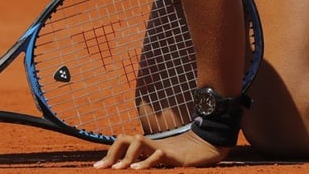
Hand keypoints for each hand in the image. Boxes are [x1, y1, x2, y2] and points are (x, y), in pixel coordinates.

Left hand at [93, 129, 229, 168]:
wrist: (209, 145)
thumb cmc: (187, 154)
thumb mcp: (165, 159)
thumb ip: (150, 160)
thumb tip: (135, 167)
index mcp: (148, 146)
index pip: (123, 142)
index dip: (109, 153)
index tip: (99, 167)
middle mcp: (152, 144)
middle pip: (125, 139)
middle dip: (111, 153)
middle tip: (102, 168)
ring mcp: (162, 147)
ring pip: (138, 142)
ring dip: (126, 156)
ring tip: (117, 169)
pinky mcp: (174, 155)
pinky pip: (157, 155)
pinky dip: (146, 162)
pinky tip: (137, 170)